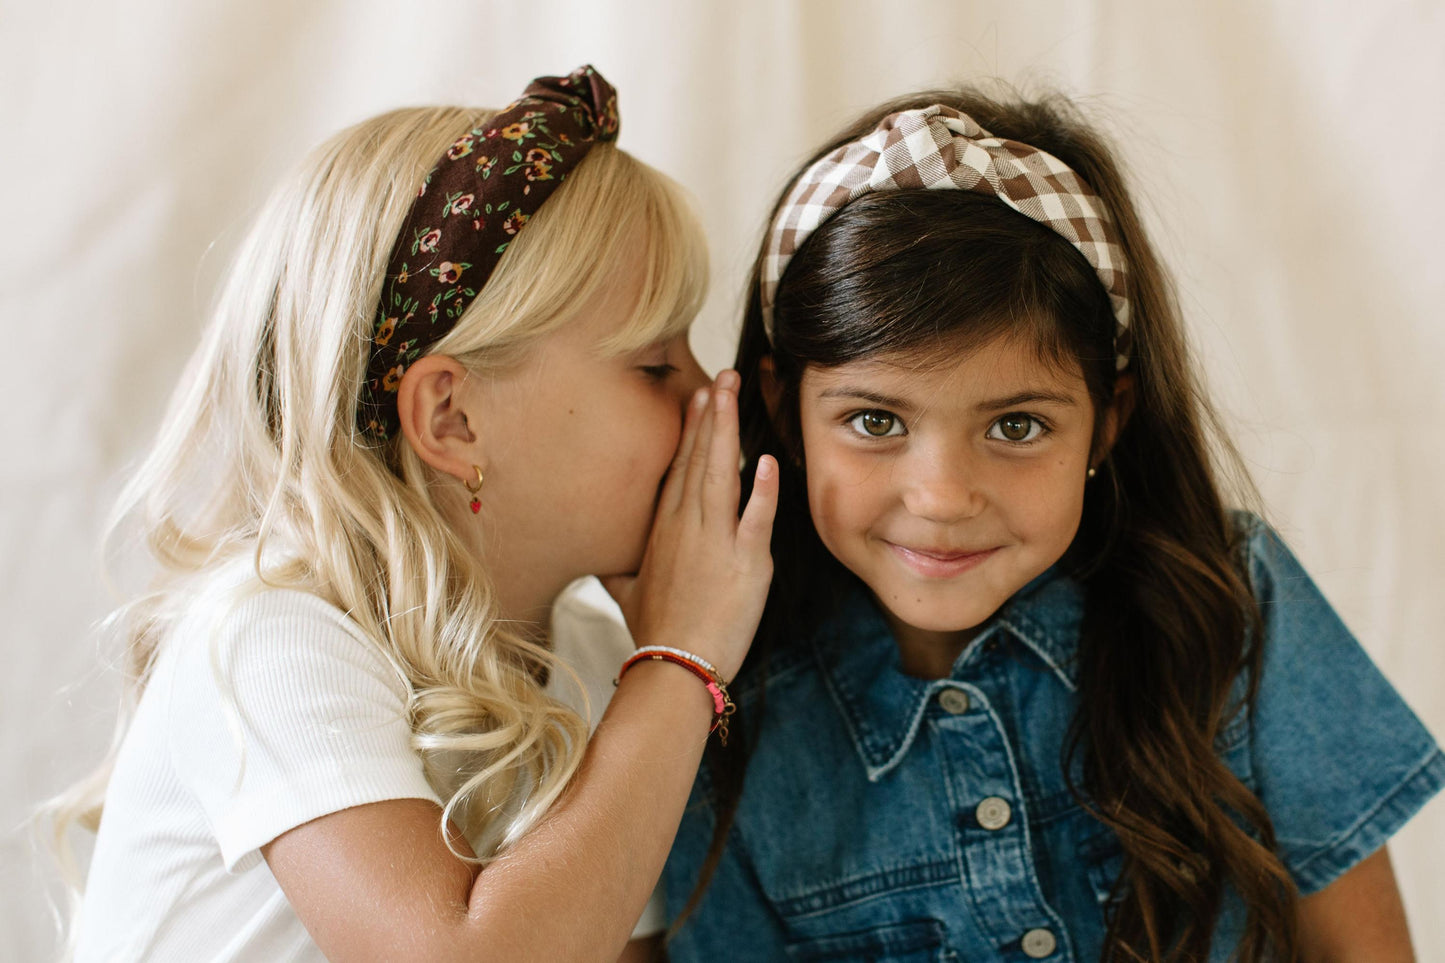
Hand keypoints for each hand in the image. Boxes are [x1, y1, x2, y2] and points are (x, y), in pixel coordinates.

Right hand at [602, 370, 777, 680]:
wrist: (674, 667)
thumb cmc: (653, 632)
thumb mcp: (625, 594)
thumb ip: (617, 569)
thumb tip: (601, 563)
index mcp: (662, 529)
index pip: (679, 468)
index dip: (691, 431)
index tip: (699, 398)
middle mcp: (685, 526)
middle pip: (699, 459)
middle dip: (710, 414)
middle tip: (720, 376)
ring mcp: (714, 541)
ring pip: (720, 474)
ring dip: (727, 432)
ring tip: (733, 394)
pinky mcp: (744, 562)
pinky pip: (755, 518)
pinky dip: (762, 490)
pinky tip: (767, 461)